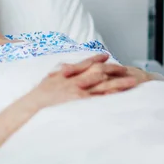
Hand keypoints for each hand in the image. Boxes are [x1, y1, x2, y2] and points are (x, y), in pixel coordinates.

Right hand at [22, 54, 136, 110]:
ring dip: (119, 82)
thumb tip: (64, 70)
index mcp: (66, 75)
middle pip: (98, 71)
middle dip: (113, 69)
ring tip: (133, 80)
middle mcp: (74, 80)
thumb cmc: (37, 98)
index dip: (96, 58)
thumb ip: (57, 75)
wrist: (30, 108)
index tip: (106, 55)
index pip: (84, 63)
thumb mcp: (47, 82)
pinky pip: (98, 100)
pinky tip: (121, 95)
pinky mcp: (80, 103)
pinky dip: (110, 96)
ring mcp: (78, 92)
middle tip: (126, 68)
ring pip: (103, 84)